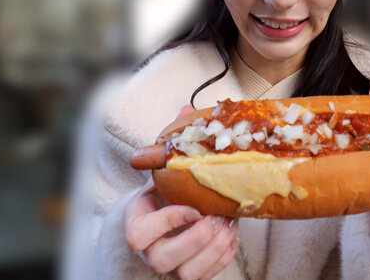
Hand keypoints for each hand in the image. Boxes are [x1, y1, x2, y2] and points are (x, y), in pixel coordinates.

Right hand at [125, 105, 239, 279]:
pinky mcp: (189, 275)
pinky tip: (232, 235)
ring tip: (229, 224)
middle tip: (216, 218)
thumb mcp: (164, 169)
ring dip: (213, 249)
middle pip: (162, 260)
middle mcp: (150, 251)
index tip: (193, 206)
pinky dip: (222, 257)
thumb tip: (188, 107)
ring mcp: (170, 268)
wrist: (166, 221)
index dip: (168, 222)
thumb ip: (174, 144)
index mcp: (137, 223)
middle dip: (195, 239)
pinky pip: (205, 277)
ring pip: (187, 274)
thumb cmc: (165, 192)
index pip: (138, 235)